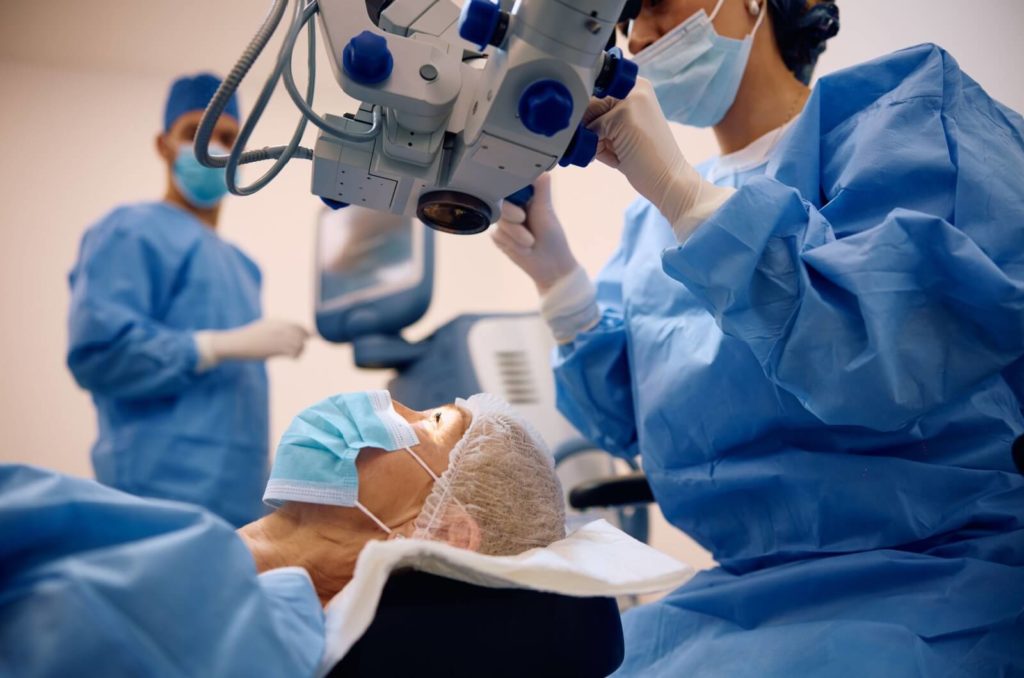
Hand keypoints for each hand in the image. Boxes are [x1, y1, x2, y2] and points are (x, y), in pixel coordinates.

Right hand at [197, 319, 308, 368]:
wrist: (235, 343)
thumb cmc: (248, 337)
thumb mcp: (263, 328)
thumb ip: (277, 328)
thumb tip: (288, 333)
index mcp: (277, 322)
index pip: (300, 326)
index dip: (306, 334)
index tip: (306, 341)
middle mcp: (280, 328)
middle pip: (302, 335)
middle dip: (303, 343)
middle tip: (299, 350)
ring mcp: (278, 338)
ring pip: (300, 344)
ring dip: (300, 351)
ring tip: (294, 355)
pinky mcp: (274, 349)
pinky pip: (293, 352)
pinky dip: (295, 357)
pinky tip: (291, 359)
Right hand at [490, 173, 578, 292]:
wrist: (550, 267)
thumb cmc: (553, 237)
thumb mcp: (546, 211)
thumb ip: (541, 189)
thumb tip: (541, 168)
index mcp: (525, 196)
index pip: (508, 184)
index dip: (506, 188)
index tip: (512, 196)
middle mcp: (513, 206)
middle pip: (499, 203)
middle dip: (513, 218)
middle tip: (524, 221)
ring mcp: (505, 222)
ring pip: (499, 222)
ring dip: (515, 235)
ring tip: (530, 243)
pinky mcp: (499, 236)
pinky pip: (497, 235)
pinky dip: (510, 244)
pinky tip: (522, 249)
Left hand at [584, 78, 702, 225]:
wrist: (671, 180)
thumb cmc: (643, 159)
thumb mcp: (619, 132)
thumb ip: (598, 119)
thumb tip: (567, 115)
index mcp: (635, 86)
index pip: (592, 92)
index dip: (587, 116)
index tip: (598, 133)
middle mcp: (634, 86)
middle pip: (586, 103)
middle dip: (588, 129)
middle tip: (613, 146)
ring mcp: (630, 98)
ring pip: (587, 118)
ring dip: (592, 140)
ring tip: (619, 152)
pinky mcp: (625, 114)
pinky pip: (592, 131)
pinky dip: (597, 149)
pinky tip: (620, 156)